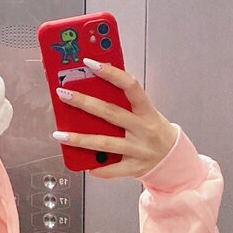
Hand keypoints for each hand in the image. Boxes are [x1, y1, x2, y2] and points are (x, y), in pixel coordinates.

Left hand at [54, 59, 178, 179]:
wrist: (173, 158)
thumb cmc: (154, 131)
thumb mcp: (145, 113)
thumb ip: (124, 104)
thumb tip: (93, 92)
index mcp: (147, 111)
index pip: (130, 86)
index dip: (111, 73)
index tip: (90, 63)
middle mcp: (143, 129)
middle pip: (110, 113)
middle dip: (84, 102)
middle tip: (63, 94)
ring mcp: (139, 149)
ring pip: (106, 143)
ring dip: (80, 139)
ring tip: (60, 134)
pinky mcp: (134, 167)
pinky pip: (112, 169)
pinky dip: (98, 168)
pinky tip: (83, 165)